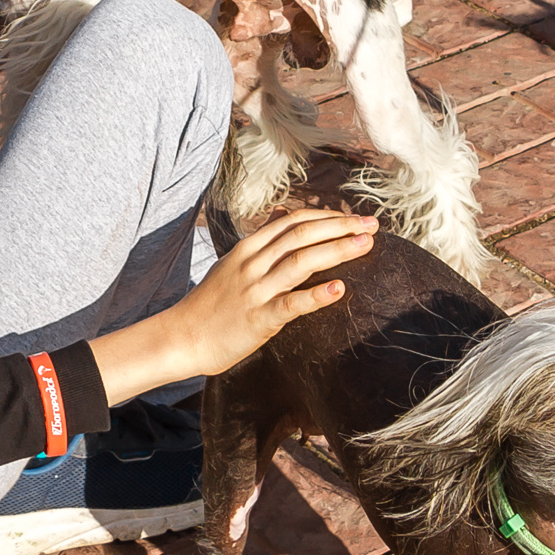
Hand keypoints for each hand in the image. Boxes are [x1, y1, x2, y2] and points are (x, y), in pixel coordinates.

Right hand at [88, 209, 374, 403]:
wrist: (181, 337)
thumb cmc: (210, 306)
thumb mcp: (232, 266)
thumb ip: (261, 248)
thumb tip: (285, 223)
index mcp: (248, 249)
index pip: (293, 221)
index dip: (328, 217)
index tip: (355, 218)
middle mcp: (253, 264)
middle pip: (302, 235)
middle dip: (340, 227)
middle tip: (372, 226)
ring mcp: (255, 290)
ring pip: (301, 261)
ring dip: (337, 250)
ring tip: (366, 245)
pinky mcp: (258, 319)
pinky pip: (291, 304)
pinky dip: (317, 295)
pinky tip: (340, 289)